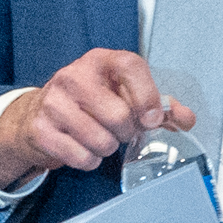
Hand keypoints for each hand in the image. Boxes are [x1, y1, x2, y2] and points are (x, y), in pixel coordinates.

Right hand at [0, 49, 190, 188]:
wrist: (37, 115)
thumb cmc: (88, 103)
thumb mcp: (122, 95)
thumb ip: (158, 106)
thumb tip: (185, 119)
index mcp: (100, 62)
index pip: (129, 66)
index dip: (147, 94)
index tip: (152, 119)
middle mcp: (73, 76)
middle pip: (118, 115)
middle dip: (125, 132)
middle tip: (117, 129)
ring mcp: (54, 102)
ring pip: (101, 141)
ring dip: (106, 148)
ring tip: (97, 136)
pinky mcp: (41, 129)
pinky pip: (82, 157)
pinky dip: (88, 160)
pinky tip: (80, 146)